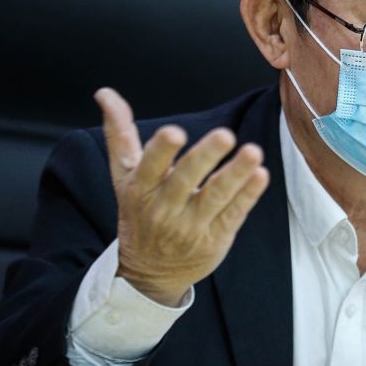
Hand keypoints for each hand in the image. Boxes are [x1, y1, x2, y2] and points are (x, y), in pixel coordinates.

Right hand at [94, 87, 269, 306]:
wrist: (149, 273)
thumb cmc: (138, 211)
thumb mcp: (123, 176)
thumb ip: (119, 133)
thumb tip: (104, 92)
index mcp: (140, 189)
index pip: (149, 166)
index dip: (161, 151)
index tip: (175, 132)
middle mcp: (163, 208)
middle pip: (185, 180)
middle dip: (205, 157)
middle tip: (225, 134)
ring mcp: (191, 226)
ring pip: (215, 197)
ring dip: (235, 174)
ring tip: (253, 152)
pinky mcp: (215, 238)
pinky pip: (233, 214)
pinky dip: (247, 195)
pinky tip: (260, 175)